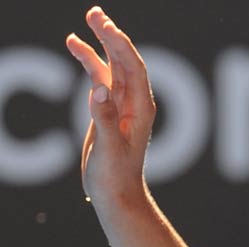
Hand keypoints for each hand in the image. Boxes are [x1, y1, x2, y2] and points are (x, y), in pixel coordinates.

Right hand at [65, 6, 154, 207]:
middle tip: (94, 14)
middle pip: (125, 61)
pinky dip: (89, 61)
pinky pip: (100, 79)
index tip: (106, 27)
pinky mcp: (108, 110)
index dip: (121, 46)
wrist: (116, 194)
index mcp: (140, 109)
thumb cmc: (116, 175)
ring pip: (112, 66)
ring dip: (101, 44)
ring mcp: (121, 106)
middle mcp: (134, 104)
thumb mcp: (109, 147)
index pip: (133, 69)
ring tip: (88, 20)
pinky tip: (75, 46)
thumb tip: (98, 88)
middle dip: (111, 36)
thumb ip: (104, 117)